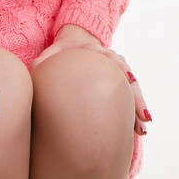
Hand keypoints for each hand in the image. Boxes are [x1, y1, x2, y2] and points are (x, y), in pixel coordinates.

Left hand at [31, 32, 149, 136]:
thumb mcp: (53, 53)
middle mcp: (114, 64)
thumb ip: (45, 60)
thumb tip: (36, 67)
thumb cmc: (63, 53)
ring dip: (139, 110)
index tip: (128, 79)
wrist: (76, 48)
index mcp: (100, 54)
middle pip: (130, 80)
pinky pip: (130, 99)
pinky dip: (135, 113)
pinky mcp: (119, 87)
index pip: (114, 61)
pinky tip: (139, 130)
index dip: (121, 70)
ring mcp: (119, 75)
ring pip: (134, 92)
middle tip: (141, 118)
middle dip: (136, 99)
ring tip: (142, 130)